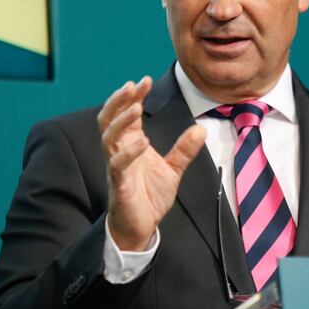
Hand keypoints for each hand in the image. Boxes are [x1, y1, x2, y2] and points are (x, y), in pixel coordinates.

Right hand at [97, 76, 206, 250]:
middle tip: (133, 84)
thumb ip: (184, 149)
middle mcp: (119, 152)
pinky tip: (141, 142)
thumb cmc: (150, 196)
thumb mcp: (174, 169)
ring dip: (121, 121)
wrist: (142, 227)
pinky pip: (118, 165)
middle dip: (119, 100)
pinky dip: (128, 152)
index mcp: (130, 145)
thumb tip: (200, 128)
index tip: (145, 80)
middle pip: (109, 119)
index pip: (126, 114)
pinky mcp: (119, 185)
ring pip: (108, 138)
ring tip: (135, 106)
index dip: (133, 96)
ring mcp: (117, 167)